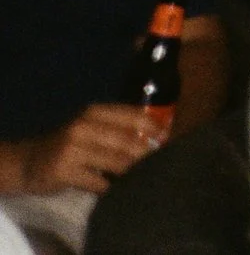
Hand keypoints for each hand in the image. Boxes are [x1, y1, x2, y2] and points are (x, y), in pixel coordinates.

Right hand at [14, 103, 160, 194]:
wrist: (29, 161)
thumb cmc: (70, 144)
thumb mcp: (92, 127)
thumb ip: (119, 127)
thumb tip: (161, 134)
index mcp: (94, 112)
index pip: (133, 115)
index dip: (155, 128)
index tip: (168, 140)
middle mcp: (83, 126)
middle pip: (127, 141)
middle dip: (147, 154)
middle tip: (160, 163)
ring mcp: (72, 149)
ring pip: (116, 162)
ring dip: (132, 171)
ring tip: (143, 176)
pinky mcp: (64, 171)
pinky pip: (98, 181)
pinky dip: (111, 187)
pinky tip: (117, 189)